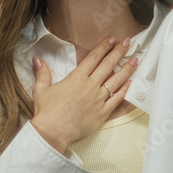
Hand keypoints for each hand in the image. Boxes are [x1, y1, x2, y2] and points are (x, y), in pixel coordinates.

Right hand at [30, 37, 139, 153]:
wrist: (52, 132)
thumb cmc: (46, 112)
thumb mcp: (41, 89)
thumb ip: (43, 73)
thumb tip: (37, 59)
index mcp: (76, 78)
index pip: (93, 58)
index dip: (103, 47)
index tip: (112, 39)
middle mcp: (90, 86)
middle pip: (108, 65)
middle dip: (119, 52)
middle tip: (128, 42)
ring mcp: (98, 99)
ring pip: (116, 81)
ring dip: (126, 69)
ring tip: (135, 60)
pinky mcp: (102, 113)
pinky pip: (116, 100)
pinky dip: (124, 91)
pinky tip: (130, 83)